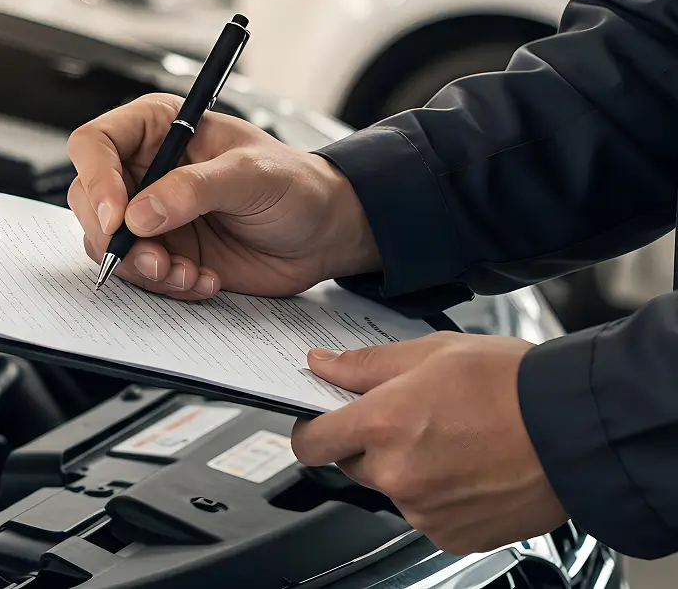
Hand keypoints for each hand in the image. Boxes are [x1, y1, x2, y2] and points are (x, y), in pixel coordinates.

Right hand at [66, 93, 380, 297]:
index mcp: (157, 129)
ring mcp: (151, 215)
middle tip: (153, 258)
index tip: (117, 217)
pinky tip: (203, 280)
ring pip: (107, 243)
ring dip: (141, 268)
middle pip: (89, 199)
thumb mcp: (250, 175)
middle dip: (114, 237)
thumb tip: (141, 212)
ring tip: (185, 273)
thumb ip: (194, 189)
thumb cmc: (295, 183)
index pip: (96, 143)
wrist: (323, 233)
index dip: (96, 179)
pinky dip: (165, 286)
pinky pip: (138, 275)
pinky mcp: (164, 253)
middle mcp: (145, 170)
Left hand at [290, 332, 567, 553]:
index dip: (312, 428)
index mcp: (382, 424)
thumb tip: (323, 366)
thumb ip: (365, 364)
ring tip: (453, 438)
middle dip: (370, 442)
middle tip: (413, 417)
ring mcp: (424, 510)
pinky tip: (469, 466)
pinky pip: (425, 513)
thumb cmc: (513, 384)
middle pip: (351, 464)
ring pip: (391, 488)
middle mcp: (397, 474)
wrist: (577, 429)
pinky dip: (438, 494)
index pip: (310, 441)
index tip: (322, 420)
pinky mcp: (451, 535)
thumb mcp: (431, 352)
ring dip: (407, 468)